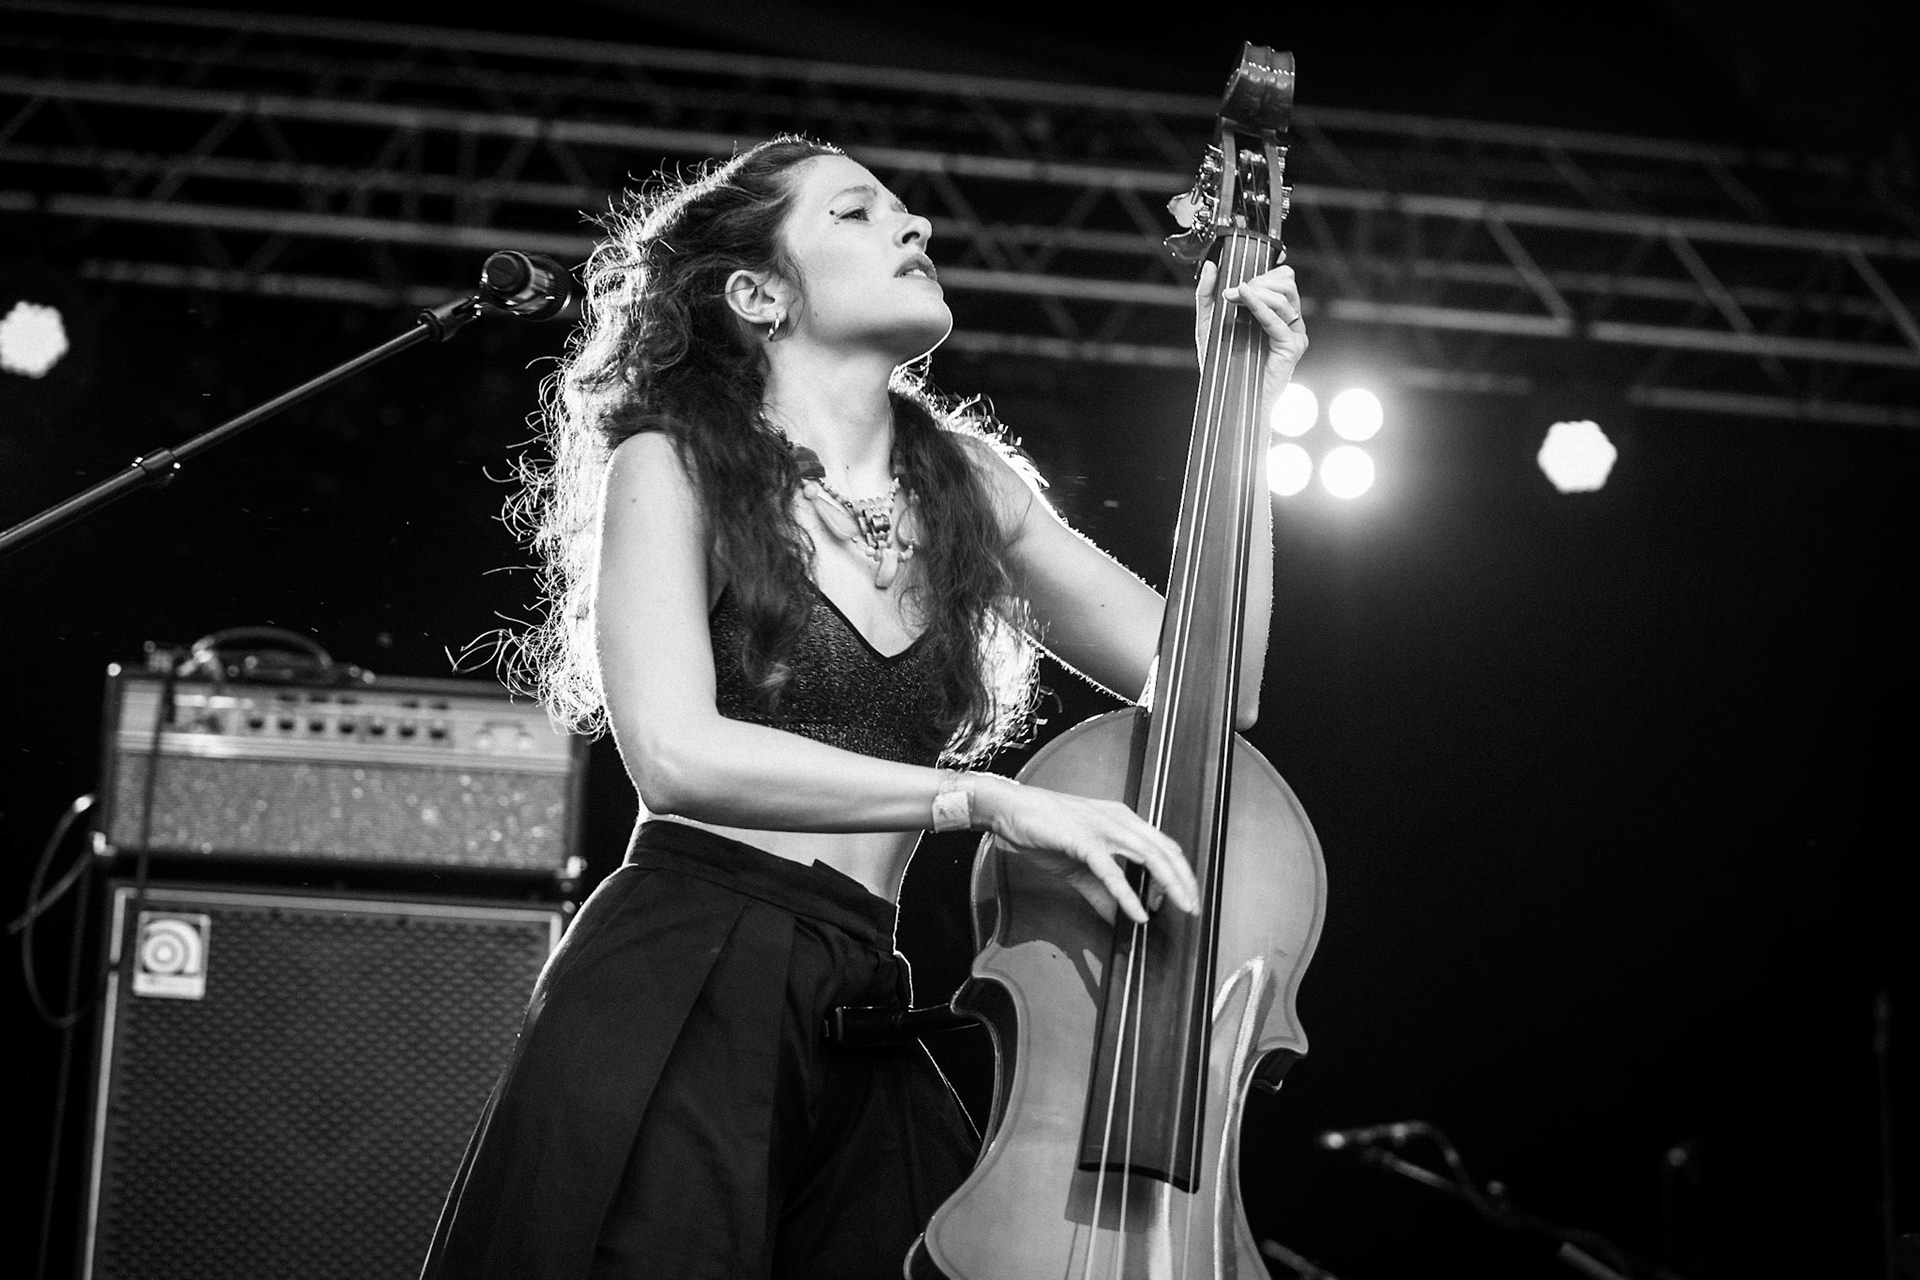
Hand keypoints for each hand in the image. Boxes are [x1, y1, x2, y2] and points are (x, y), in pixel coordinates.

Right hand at [973, 776, 1198, 924]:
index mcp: (1122, 820)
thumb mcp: (1079, 866)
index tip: (1180, 898)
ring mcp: (1103, 828)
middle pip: (1166, 850)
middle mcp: (1119, 819)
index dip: (1178, 872)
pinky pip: (1112, 872)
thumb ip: (1102, 892)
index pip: (1163, 845)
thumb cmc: (1042, 829)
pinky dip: (1128, 894)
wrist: (1010, 809)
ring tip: (1179, 907)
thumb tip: (1120, 919)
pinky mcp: (1084, 840)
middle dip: (1184, 880)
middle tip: (1193, 907)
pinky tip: (1138, 913)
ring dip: (1169, 884)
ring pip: (1149, 856)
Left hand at [1195, 255, 1308, 406]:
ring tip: (1232, 297)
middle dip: (1257, 281)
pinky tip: (1243, 298)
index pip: (1282, 277)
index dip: (1262, 272)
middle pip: (1286, 282)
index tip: (1234, 281)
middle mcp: (1288, 321)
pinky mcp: (1292, 347)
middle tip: (1232, 292)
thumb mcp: (1209, 324)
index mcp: (1275, 313)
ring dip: (1256, 292)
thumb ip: (1207, 294)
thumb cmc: (1222, 365)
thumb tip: (1210, 265)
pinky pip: (1278, 319)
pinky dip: (1259, 305)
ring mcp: (1293, 333)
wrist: (1229, 398)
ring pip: (1284, 296)